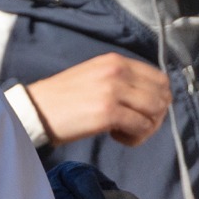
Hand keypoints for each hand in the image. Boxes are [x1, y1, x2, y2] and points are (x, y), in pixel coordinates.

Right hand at [25, 52, 172, 146]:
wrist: (35, 110)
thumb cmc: (62, 99)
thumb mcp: (95, 77)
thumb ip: (121, 81)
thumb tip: (149, 99)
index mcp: (115, 61)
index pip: (159, 78)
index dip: (158, 99)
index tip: (143, 112)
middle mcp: (117, 71)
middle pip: (162, 95)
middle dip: (155, 116)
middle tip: (136, 126)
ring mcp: (114, 91)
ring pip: (155, 112)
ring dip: (146, 128)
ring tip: (125, 132)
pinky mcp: (108, 112)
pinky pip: (140, 127)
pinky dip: (134, 137)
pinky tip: (116, 137)